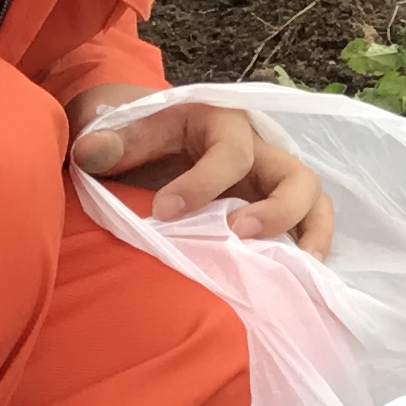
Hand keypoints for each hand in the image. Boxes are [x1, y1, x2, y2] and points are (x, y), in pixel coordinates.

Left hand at [70, 87, 332, 251]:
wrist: (154, 141)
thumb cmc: (143, 137)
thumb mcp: (126, 129)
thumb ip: (111, 141)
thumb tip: (91, 152)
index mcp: (224, 124)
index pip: (228, 153)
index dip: (201, 184)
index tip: (163, 212)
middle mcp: (261, 152)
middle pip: (296, 176)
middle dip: (276, 209)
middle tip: (238, 234)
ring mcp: (274, 185)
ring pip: (314, 203)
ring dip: (311, 234)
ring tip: (298, 267)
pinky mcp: (278, 212)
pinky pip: (310, 228)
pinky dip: (309, 251)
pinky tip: (297, 281)